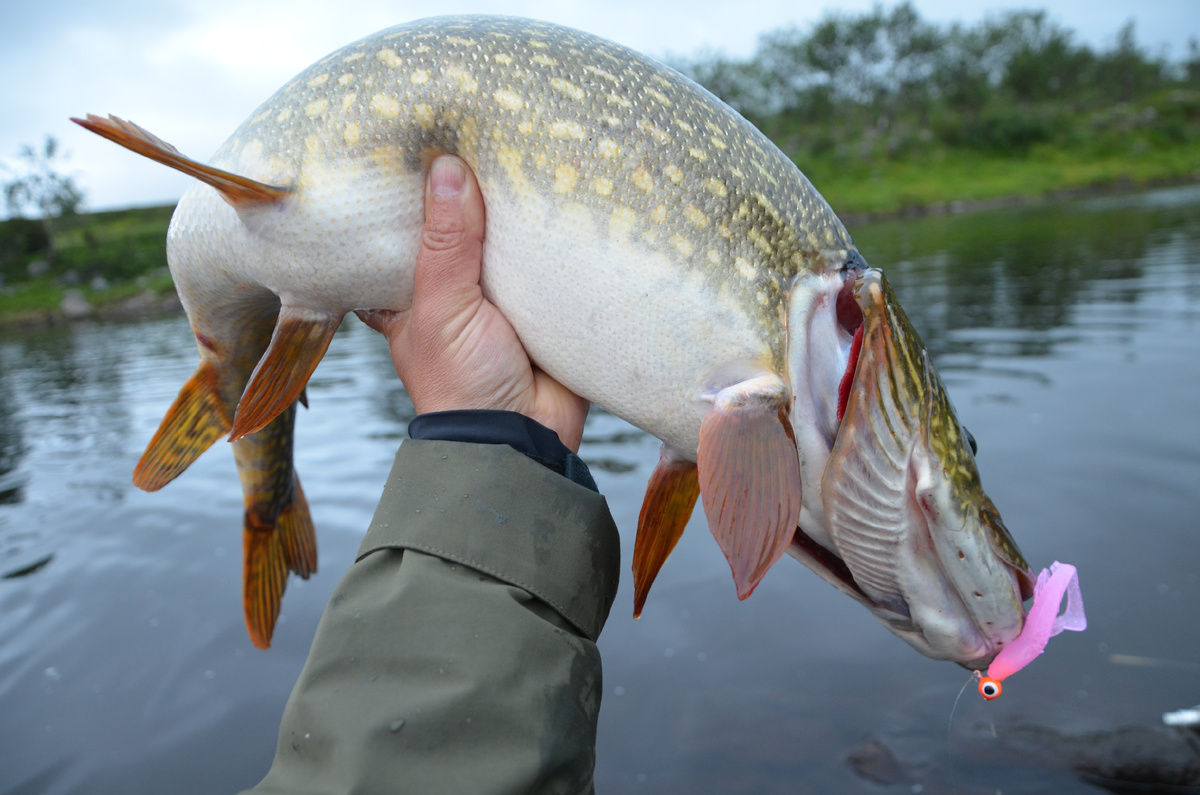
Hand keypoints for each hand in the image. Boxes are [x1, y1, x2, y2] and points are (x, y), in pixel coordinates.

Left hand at [357, 155, 589, 451]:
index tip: (413, 134)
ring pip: (508, 238)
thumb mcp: (442, 305)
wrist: (526, 437)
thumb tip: (448, 167)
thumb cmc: (461, 381)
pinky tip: (568, 186)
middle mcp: (456, 288)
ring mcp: (503, 295)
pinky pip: (552, 259)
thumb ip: (447, 242)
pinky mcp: (547, 303)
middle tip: (480, 121)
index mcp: (412, 291)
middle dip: (471, 186)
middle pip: (460, 225)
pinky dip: (558, 233)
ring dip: (518, 206)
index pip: (401, 230)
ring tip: (527, 136)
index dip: (406, 189)